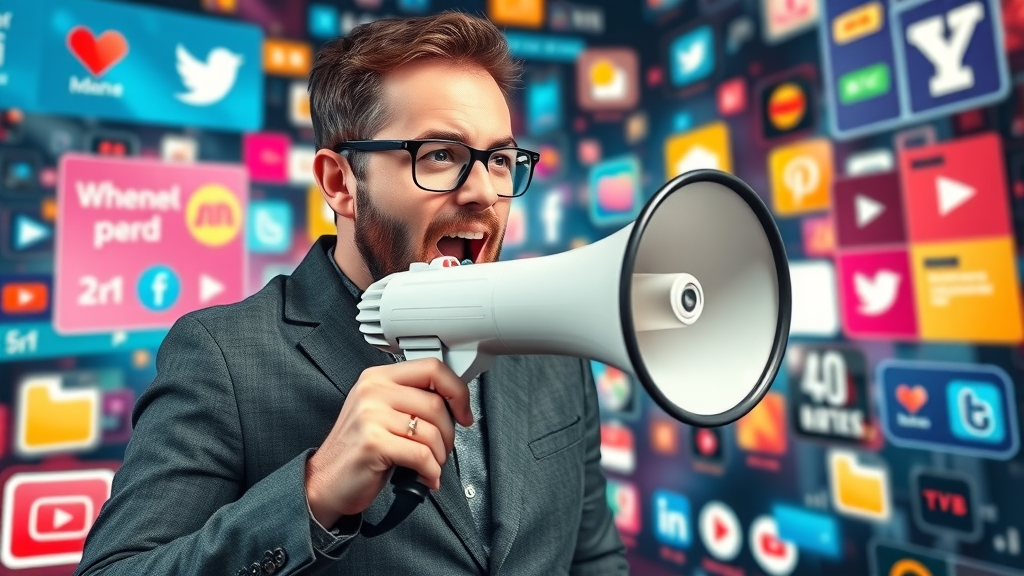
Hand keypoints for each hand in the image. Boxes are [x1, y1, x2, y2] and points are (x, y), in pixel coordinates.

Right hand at [304, 358, 472, 527]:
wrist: (324, 482)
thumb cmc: (358, 450)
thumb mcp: (381, 413)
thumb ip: (411, 400)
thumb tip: (455, 401)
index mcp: (377, 377)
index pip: (432, 368)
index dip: (458, 390)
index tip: (464, 412)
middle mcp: (372, 391)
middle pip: (436, 403)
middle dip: (449, 434)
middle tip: (441, 449)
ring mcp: (370, 415)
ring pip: (432, 431)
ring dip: (439, 456)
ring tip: (429, 465)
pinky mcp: (373, 443)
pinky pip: (422, 455)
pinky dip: (431, 471)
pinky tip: (425, 476)